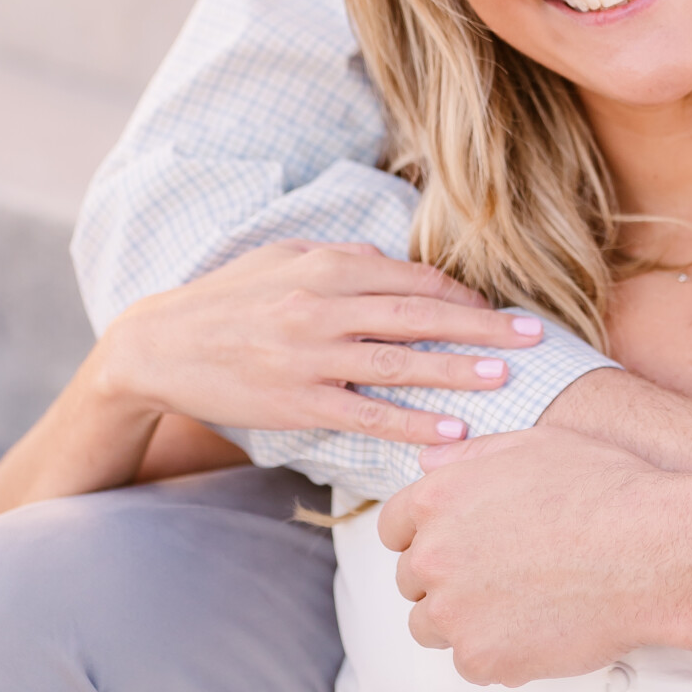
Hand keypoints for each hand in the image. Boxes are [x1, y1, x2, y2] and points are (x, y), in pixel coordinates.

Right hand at [97, 241, 545, 448]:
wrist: (157, 347)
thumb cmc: (227, 301)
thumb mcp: (281, 259)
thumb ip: (342, 261)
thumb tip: (397, 266)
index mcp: (325, 265)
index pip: (412, 279)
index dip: (461, 297)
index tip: (498, 311)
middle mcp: (322, 306)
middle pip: (420, 315)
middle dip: (483, 327)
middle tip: (534, 338)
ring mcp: (310, 356)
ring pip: (400, 363)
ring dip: (458, 371)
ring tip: (506, 380)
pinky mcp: (297, 402)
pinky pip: (368, 414)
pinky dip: (413, 423)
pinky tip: (453, 432)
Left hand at [377, 426, 691, 685]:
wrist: (654, 551)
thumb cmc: (606, 490)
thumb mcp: (535, 447)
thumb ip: (471, 456)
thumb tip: (428, 464)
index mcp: (437, 499)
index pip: (394, 528)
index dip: (424, 537)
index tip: (456, 548)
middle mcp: (433, 555)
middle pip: (411, 581)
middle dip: (446, 580)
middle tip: (502, 578)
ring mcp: (453, 612)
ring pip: (432, 627)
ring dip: (464, 620)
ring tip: (521, 606)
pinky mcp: (482, 658)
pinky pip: (473, 663)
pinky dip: (500, 653)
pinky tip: (542, 630)